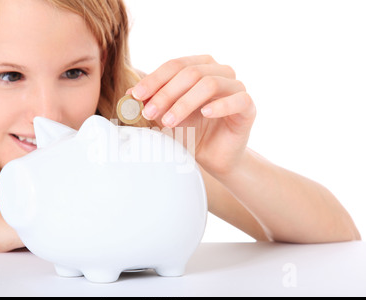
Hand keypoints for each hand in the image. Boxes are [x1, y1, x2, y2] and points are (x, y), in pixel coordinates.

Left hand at [129, 55, 255, 176]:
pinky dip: (219, 105)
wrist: (213, 156)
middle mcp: (220, 71)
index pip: (174, 65)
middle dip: (166, 93)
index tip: (136, 96)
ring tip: (168, 121)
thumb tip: (129, 94)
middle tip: (148, 113)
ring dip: (185, 102)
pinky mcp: (248, 106)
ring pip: (209, 84)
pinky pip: (237, 99)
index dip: (154, 80)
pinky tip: (204, 114)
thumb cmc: (189, 132)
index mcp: (200, 66)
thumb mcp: (165, 116)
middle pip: (190, 73)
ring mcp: (236, 87)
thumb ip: (152, 103)